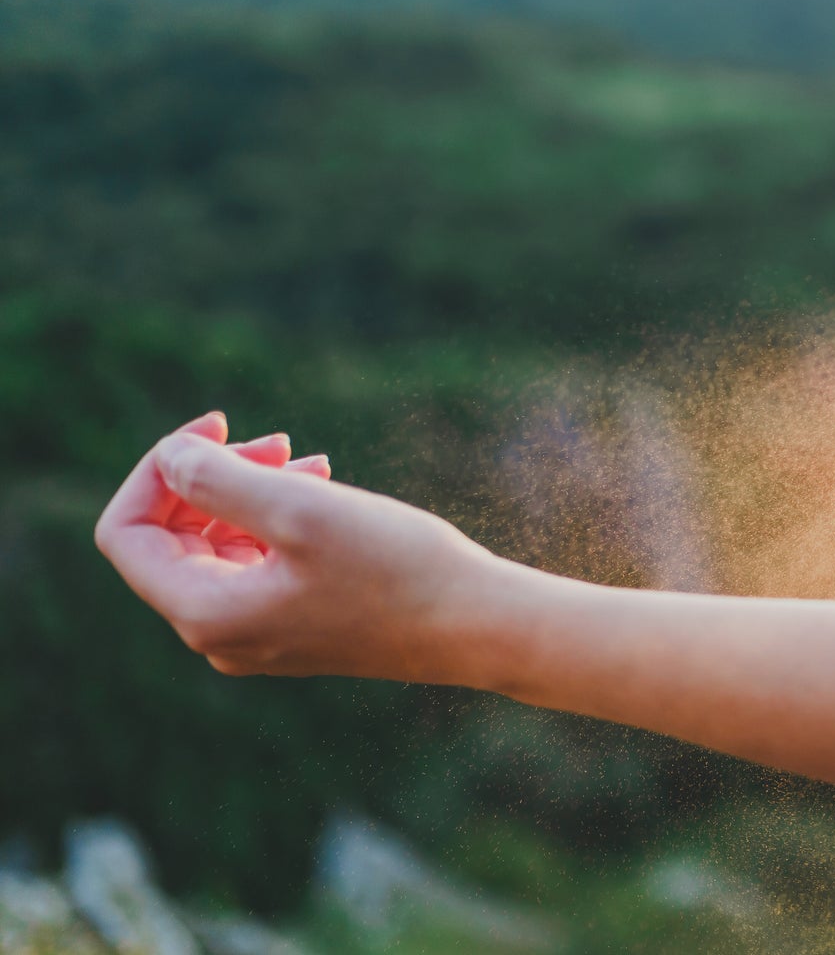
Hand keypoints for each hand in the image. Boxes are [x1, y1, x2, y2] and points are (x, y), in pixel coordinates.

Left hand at [94, 412, 497, 680]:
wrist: (478, 625)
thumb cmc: (396, 569)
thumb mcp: (301, 509)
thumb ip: (218, 479)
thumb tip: (169, 458)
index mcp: (205, 613)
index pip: (127, 533)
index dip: (155, 470)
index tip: (215, 427)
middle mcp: (220, 635)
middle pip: (171, 537)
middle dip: (211, 475)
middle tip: (279, 437)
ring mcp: (258, 634)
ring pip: (218, 544)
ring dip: (248, 489)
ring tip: (309, 457)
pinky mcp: (295, 625)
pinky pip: (257, 562)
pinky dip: (276, 517)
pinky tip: (323, 485)